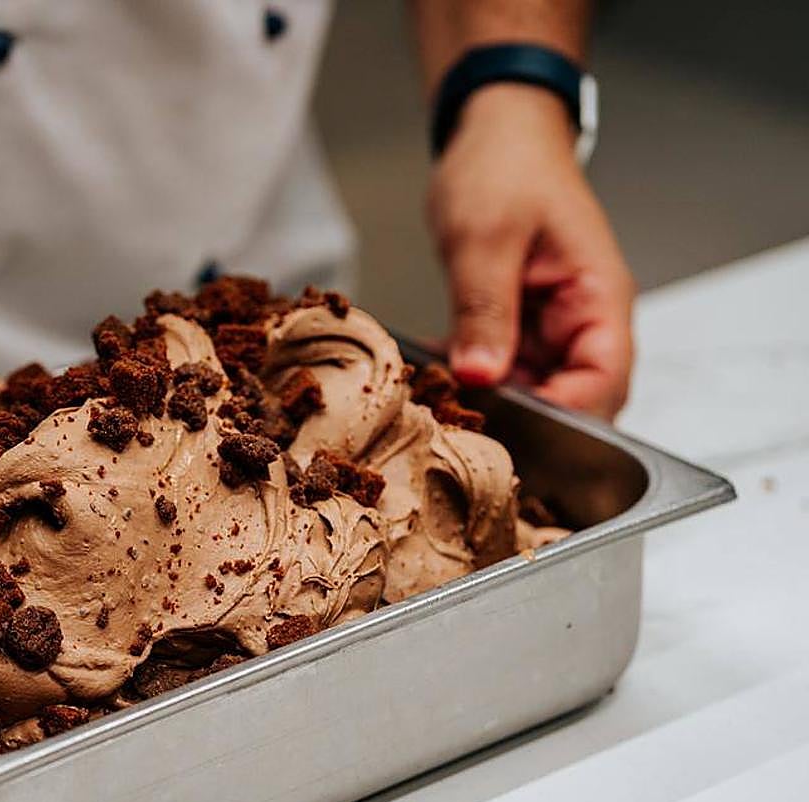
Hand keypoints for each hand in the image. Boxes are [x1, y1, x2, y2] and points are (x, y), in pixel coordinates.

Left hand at [427, 83, 634, 418]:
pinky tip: (435, 374)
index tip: (509, 430)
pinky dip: (473, 378)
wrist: (495, 133)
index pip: (603, 384)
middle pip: (573, 401)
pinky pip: (504, 371)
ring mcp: (553, 329)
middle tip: (461, 423)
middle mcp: (585, 323)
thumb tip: (481, 376)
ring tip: (442, 401)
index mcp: (598, 299)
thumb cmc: (504, 167)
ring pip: (534, 392)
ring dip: (491, 401)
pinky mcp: (521, 328)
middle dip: (522, 421)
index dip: (562, 418)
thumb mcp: (484, 237)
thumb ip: (484, 309)